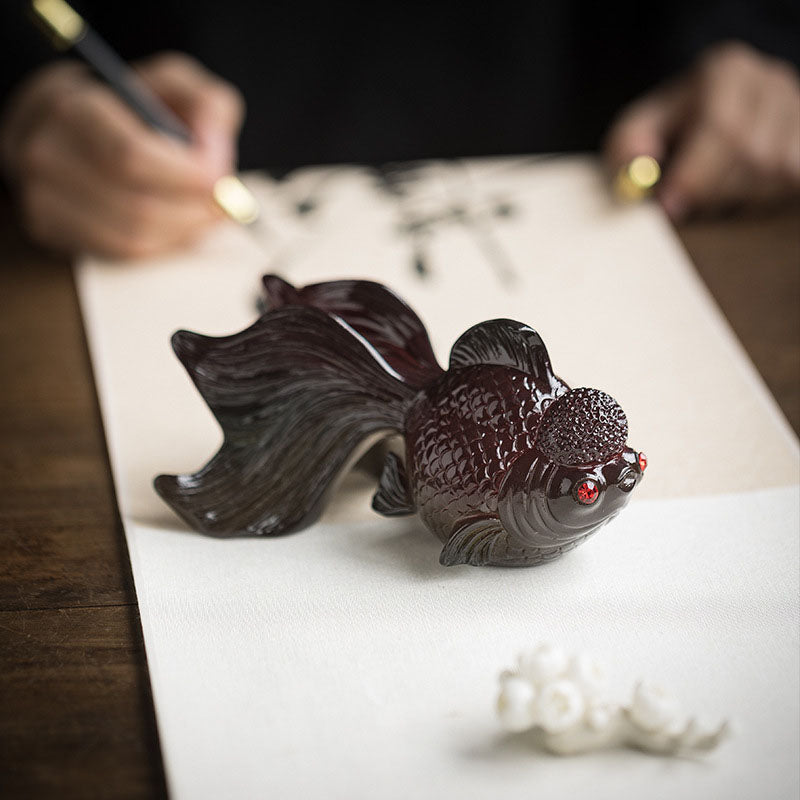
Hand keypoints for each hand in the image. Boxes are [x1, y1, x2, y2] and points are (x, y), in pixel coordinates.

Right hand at [0, 52, 244, 257]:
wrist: (72, 126)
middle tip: (223, 204)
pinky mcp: (49, 228)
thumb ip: (207, 105)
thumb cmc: (131, 107)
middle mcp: (44, 150)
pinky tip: (180, 227)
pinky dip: (162, 245)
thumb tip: (215, 157)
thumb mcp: (173, 86)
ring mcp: (40, 194)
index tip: (219, 180)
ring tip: (207, 215)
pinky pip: (120, 253)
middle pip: (137, 205)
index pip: (131, 155)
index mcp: (73, 106)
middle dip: (193, 210)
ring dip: (184, 232)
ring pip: (132, 236)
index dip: (185, 176)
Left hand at [604, 41, 799, 220]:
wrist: (709, 115)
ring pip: (775, 174)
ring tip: (705, 196)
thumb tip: (637, 167)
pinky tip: (732, 194)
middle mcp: (771, 83)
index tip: (669, 206)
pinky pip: (789, 185)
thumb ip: (628, 145)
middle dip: (710, 192)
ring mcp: (797, 110)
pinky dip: (756, 200)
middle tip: (681, 210)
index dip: (694, 174)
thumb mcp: (639, 129)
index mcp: (726, 71)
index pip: (721, 126)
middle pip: (752, 154)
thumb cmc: (671, 128)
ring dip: (733, 199)